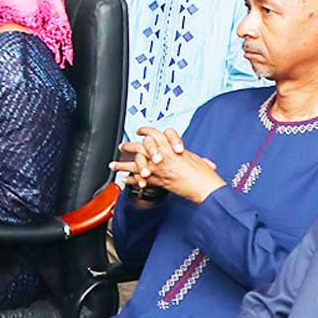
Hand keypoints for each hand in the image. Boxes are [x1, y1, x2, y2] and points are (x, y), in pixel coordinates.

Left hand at [109, 128, 224, 204]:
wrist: (204, 186)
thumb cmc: (203, 174)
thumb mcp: (195, 158)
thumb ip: (186, 156)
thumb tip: (186, 156)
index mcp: (171, 146)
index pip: (154, 133)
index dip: (145, 131)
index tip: (140, 131)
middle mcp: (162, 154)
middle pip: (140, 146)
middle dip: (129, 146)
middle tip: (122, 146)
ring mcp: (157, 168)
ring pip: (135, 163)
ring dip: (122, 164)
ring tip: (113, 165)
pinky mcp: (155, 180)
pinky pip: (139, 178)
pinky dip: (131, 179)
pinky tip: (124, 180)